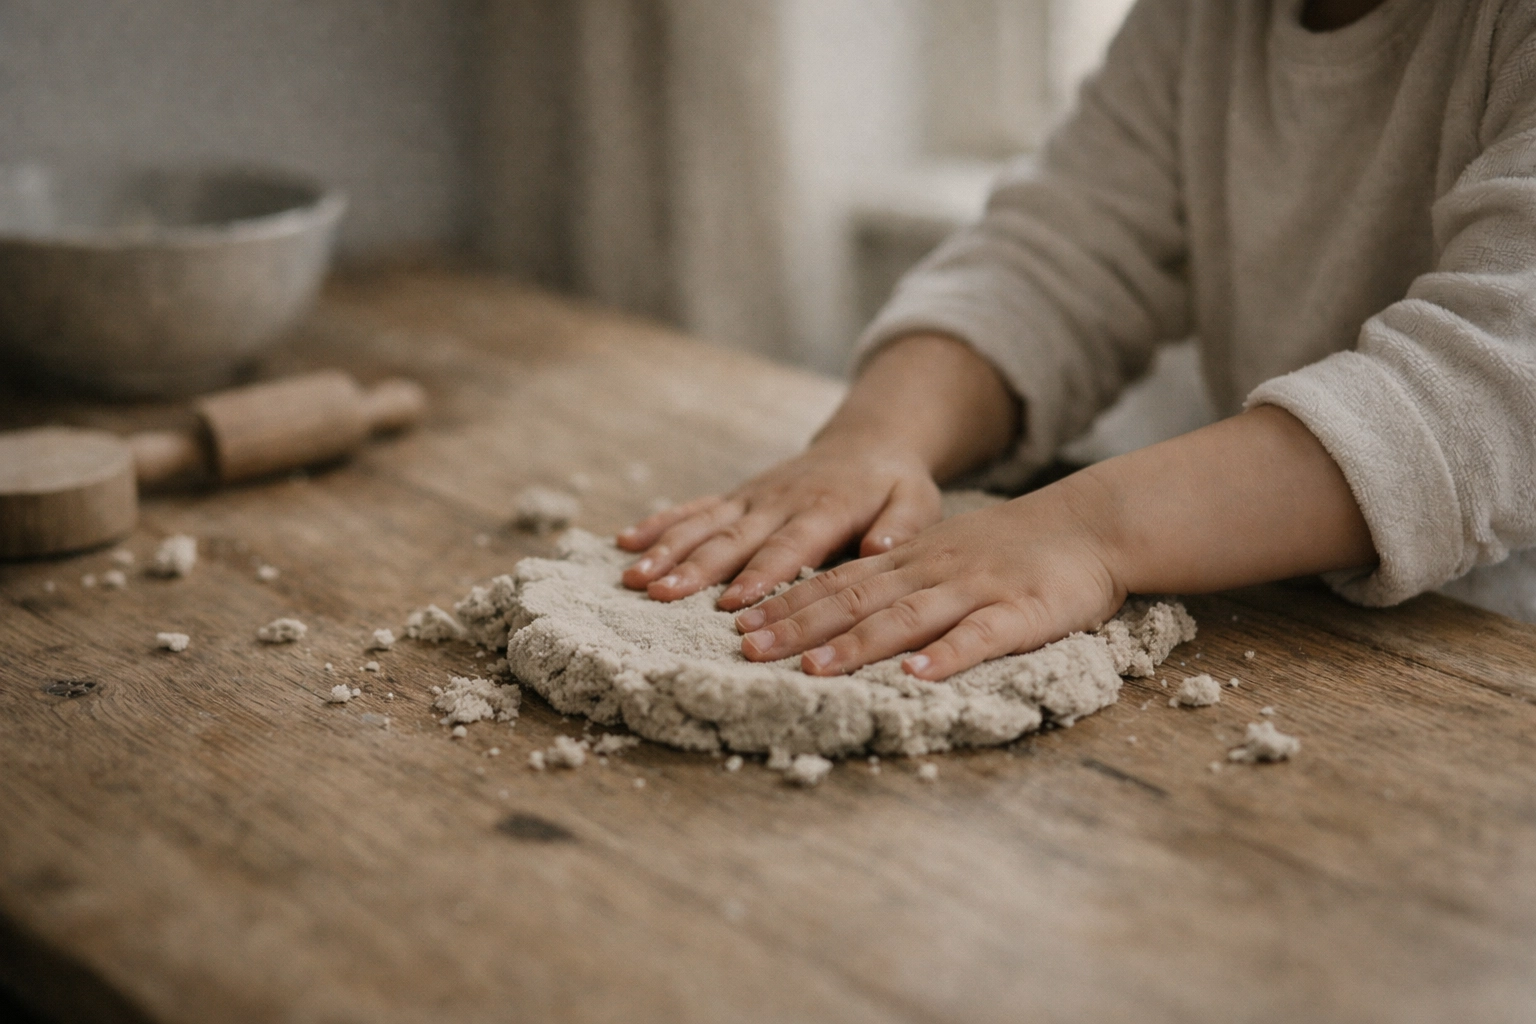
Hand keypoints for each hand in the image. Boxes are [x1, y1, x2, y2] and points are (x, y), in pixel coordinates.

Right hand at [617, 439, 943, 610]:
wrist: (868, 442)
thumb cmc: (895, 484)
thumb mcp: (918, 500)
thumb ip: (902, 525)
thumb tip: (881, 549)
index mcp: (825, 507)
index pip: (789, 546)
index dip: (760, 574)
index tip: (731, 602)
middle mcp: (780, 501)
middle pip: (733, 539)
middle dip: (694, 568)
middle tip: (660, 594)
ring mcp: (752, 497)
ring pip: (704, 525)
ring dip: (666, 550)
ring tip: (634, 578)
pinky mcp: (737, 497)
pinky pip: (694, 509)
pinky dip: (659, 524)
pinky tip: (624, 542)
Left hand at [731, 475, 1124, 679]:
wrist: (1091, 524)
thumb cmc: (1013, 550)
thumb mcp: (944, 555)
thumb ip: (897, 579)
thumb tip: (837, 612)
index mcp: (910, 562)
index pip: (836, 582)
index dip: (787, 604)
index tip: (740, 626)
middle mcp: (932, 572)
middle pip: (856, 600)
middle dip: (799, 626)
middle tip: (749, 650)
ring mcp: (975, 590)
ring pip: (906, 617)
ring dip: (857, 644)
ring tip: (814, 668)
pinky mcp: (1021, 611)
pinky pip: (981, 635)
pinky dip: (948, 655)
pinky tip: (918, 676)